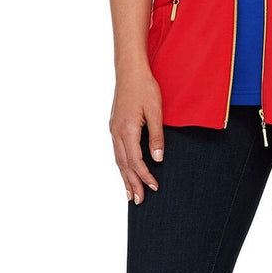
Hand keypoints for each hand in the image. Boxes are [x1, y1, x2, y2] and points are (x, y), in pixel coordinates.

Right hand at [109, 65, 164, 205]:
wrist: (130, 71)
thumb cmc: (145, 88)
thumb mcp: (156, 111)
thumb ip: (156, 136)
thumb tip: (158, 159)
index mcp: (127, 130)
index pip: (136, 161)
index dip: (145, 176)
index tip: (154, 187)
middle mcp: (116, 132)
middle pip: (124, 165)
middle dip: (132, 184)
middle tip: (139, 201)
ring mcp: (113, 129)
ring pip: (118, 160)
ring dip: (124, 177)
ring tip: (130, 194)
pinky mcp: (114, 125)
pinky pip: (116, 151)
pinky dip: (121, 165)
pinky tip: (124, 170)